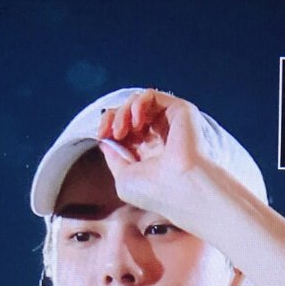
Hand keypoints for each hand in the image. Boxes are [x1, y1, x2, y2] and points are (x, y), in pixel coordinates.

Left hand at [97, 89, 210, 216]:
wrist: (182, 187)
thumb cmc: (156, 190)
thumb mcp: (124, 179)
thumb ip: (114, 158)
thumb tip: (106, 141)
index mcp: (149, 155)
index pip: (125, 131)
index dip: (109, 128)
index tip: (102, 135)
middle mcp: (160, 138)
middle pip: (129, 113)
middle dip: (113, 117)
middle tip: (109, 131)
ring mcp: (170, 124)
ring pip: (137, 103)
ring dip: (123, 112)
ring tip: (121, 130)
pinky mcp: (179, 111)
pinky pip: (151, 95)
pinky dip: (137, 103)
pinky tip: (136, 122)